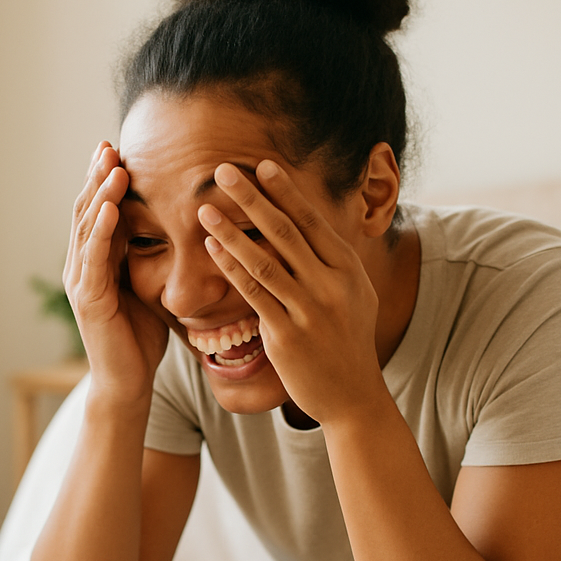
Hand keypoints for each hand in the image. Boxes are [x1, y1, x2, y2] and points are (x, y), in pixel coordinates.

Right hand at [64, 143, 169, 405]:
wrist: (127, 383)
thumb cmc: (139, 339)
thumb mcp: (145, 289)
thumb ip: (145, 259)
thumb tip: (169, 229)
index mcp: (96, 263)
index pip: (98, 212)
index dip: (104, 181)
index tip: (117, 150)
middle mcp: (82, 268)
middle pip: (87, 212)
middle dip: (98, 177)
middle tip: (109, 145)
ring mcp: (81, 283)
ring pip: (88, 229)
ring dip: (100, 195)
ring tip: (112, 166)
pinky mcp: (89, 301)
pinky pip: (94, 259)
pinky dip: (101, 231)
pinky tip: (110, 209)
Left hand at [198, 159, 383, 424]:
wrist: (353, 396)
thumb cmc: (347, 341)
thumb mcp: (355, 294)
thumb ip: (333, 261)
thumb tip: (312, 225)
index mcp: (349, 269)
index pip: (312, 221)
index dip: (286, 191)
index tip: (263, 164)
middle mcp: (332, 285)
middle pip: (286, 232)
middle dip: (252, 198)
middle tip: (223, 170)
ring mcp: (310, 311)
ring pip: (265, 261)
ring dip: (231, 231)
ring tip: (205, 208)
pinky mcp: (287, 336)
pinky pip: (253, 295)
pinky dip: (231, 269)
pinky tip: (212, 249)